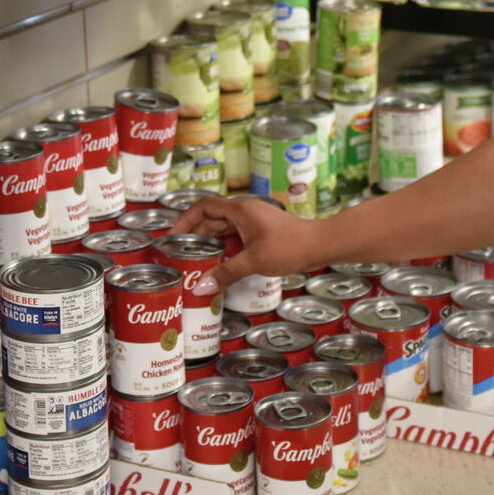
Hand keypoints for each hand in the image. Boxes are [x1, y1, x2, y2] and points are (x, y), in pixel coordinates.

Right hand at [168, 196, 326, 289]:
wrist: (320, 245)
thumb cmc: (290, 246)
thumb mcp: (254, 260)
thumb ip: (226, 273)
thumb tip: (201, 287)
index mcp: (239, 209)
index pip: (203, 207)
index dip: (185, 220)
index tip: (173, 236)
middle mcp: (244, 212)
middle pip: (211, 220)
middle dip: (195, 236)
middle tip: (181, 255)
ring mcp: (252, 222)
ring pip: (223, 230)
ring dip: (210, 244)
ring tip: (196, 263)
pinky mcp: (260, 233)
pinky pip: (235, 238)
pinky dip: (224, 249)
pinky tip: (219, 266)